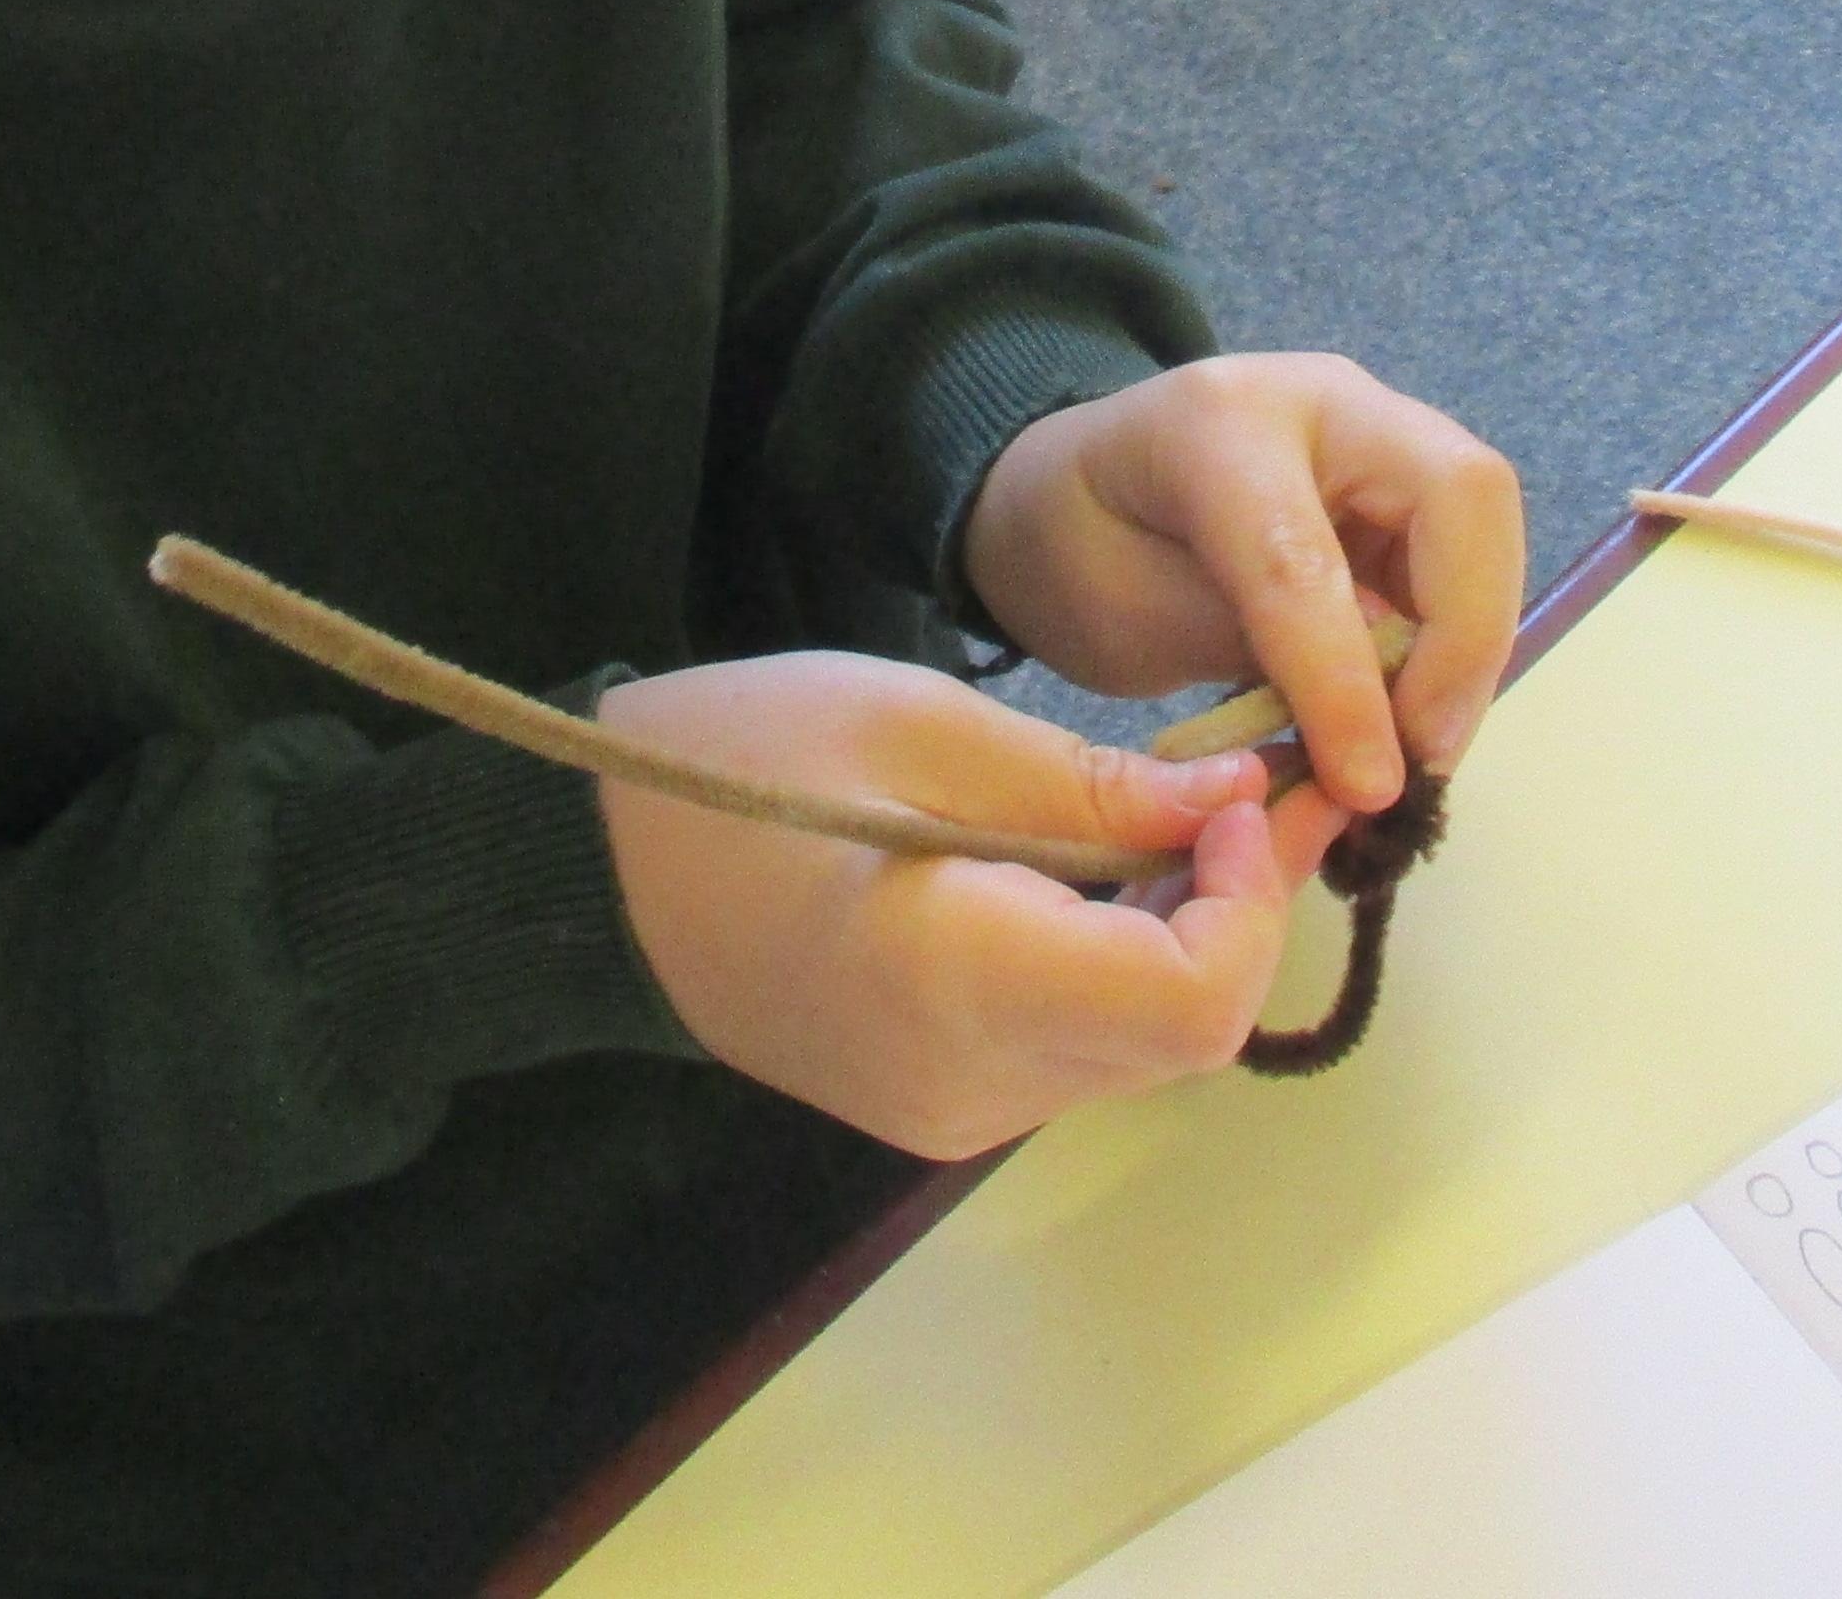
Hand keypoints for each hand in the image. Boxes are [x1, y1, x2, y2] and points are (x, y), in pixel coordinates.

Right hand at [595, 654, 1314, 1157]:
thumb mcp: (917, 727)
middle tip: (1254, 786)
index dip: (1251, 899)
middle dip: (1239, 912)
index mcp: (957, 982)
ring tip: (1186, 814)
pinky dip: (1119, 969)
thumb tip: (1237, 799)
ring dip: (1186, 940)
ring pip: (1137, 1052)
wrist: (587, 873)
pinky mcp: (931, 1110)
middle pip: (1179, 1035)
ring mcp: (947, 1114)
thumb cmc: (733, 764)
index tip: (1241, 790)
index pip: (1190, 1000)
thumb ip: (1087, 785)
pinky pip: (1073, 1053)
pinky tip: (1104, 872)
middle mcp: (967, 1083)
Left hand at [957, 356, 1523, 818]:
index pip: (1302, 558)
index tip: (1366, 788)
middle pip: (1459, 490)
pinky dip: (1457, 644)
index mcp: (1216, 424)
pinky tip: (1414, 718)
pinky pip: (1466, 556)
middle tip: (1422, 756)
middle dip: (1463, 637)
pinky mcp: (1407, 480)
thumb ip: (1255, 659)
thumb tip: (1379, 738)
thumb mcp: (1133, 620)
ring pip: (1483, 523)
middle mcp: (1321, 400)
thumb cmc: (1082, 554)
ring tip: (1417, 752)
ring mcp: (1376, 430)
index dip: (1342, 682)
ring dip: (1470, 650)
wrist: (1074, 494)